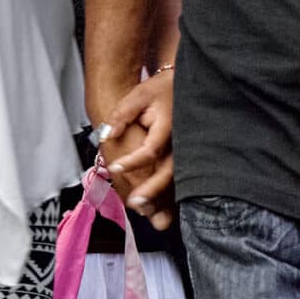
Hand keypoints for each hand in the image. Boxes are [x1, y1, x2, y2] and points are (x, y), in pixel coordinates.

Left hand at [95, 69, 175, 230]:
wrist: (184, 85)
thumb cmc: (158, 91)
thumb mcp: (137, 96)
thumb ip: (121, 115)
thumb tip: (107, 135)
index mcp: (170, 125)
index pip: (151, 150)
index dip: (132, 161)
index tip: (113, 167)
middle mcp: (184, 140)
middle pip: (170, 170)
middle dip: (153, 190)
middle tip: (134, 203)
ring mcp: (190, 150)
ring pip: (180, 180)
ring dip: (165, 199)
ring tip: (148, 214)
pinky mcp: (191, 156)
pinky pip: (182, 179)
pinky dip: (172, 196)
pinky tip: (162, 211)